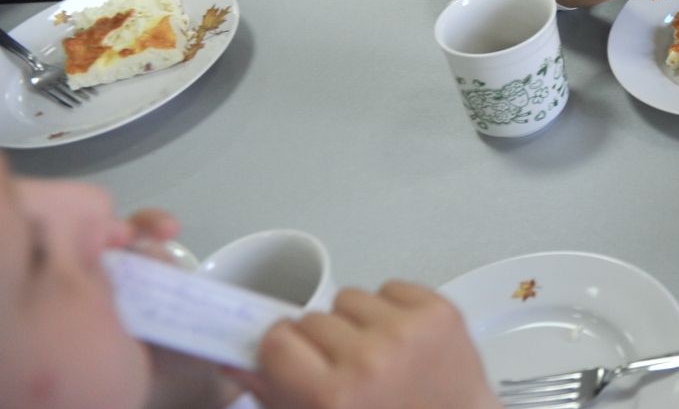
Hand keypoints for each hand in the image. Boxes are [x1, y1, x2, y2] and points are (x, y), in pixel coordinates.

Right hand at [238, 282, 498, 408]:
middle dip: (320, 342)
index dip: (281, 350)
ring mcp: (409, 332)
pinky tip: (402, 343)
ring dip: (355, 323)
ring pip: (349, 297)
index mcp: (333, 395)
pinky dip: (391, 310)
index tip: (290, 358)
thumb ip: (275, 394)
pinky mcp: (439, 312)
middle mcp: (370, 358)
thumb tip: (236, 360)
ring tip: (376, 356)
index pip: (277, 339)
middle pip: (312, 318)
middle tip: (341, 368)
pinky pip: (391, 287)